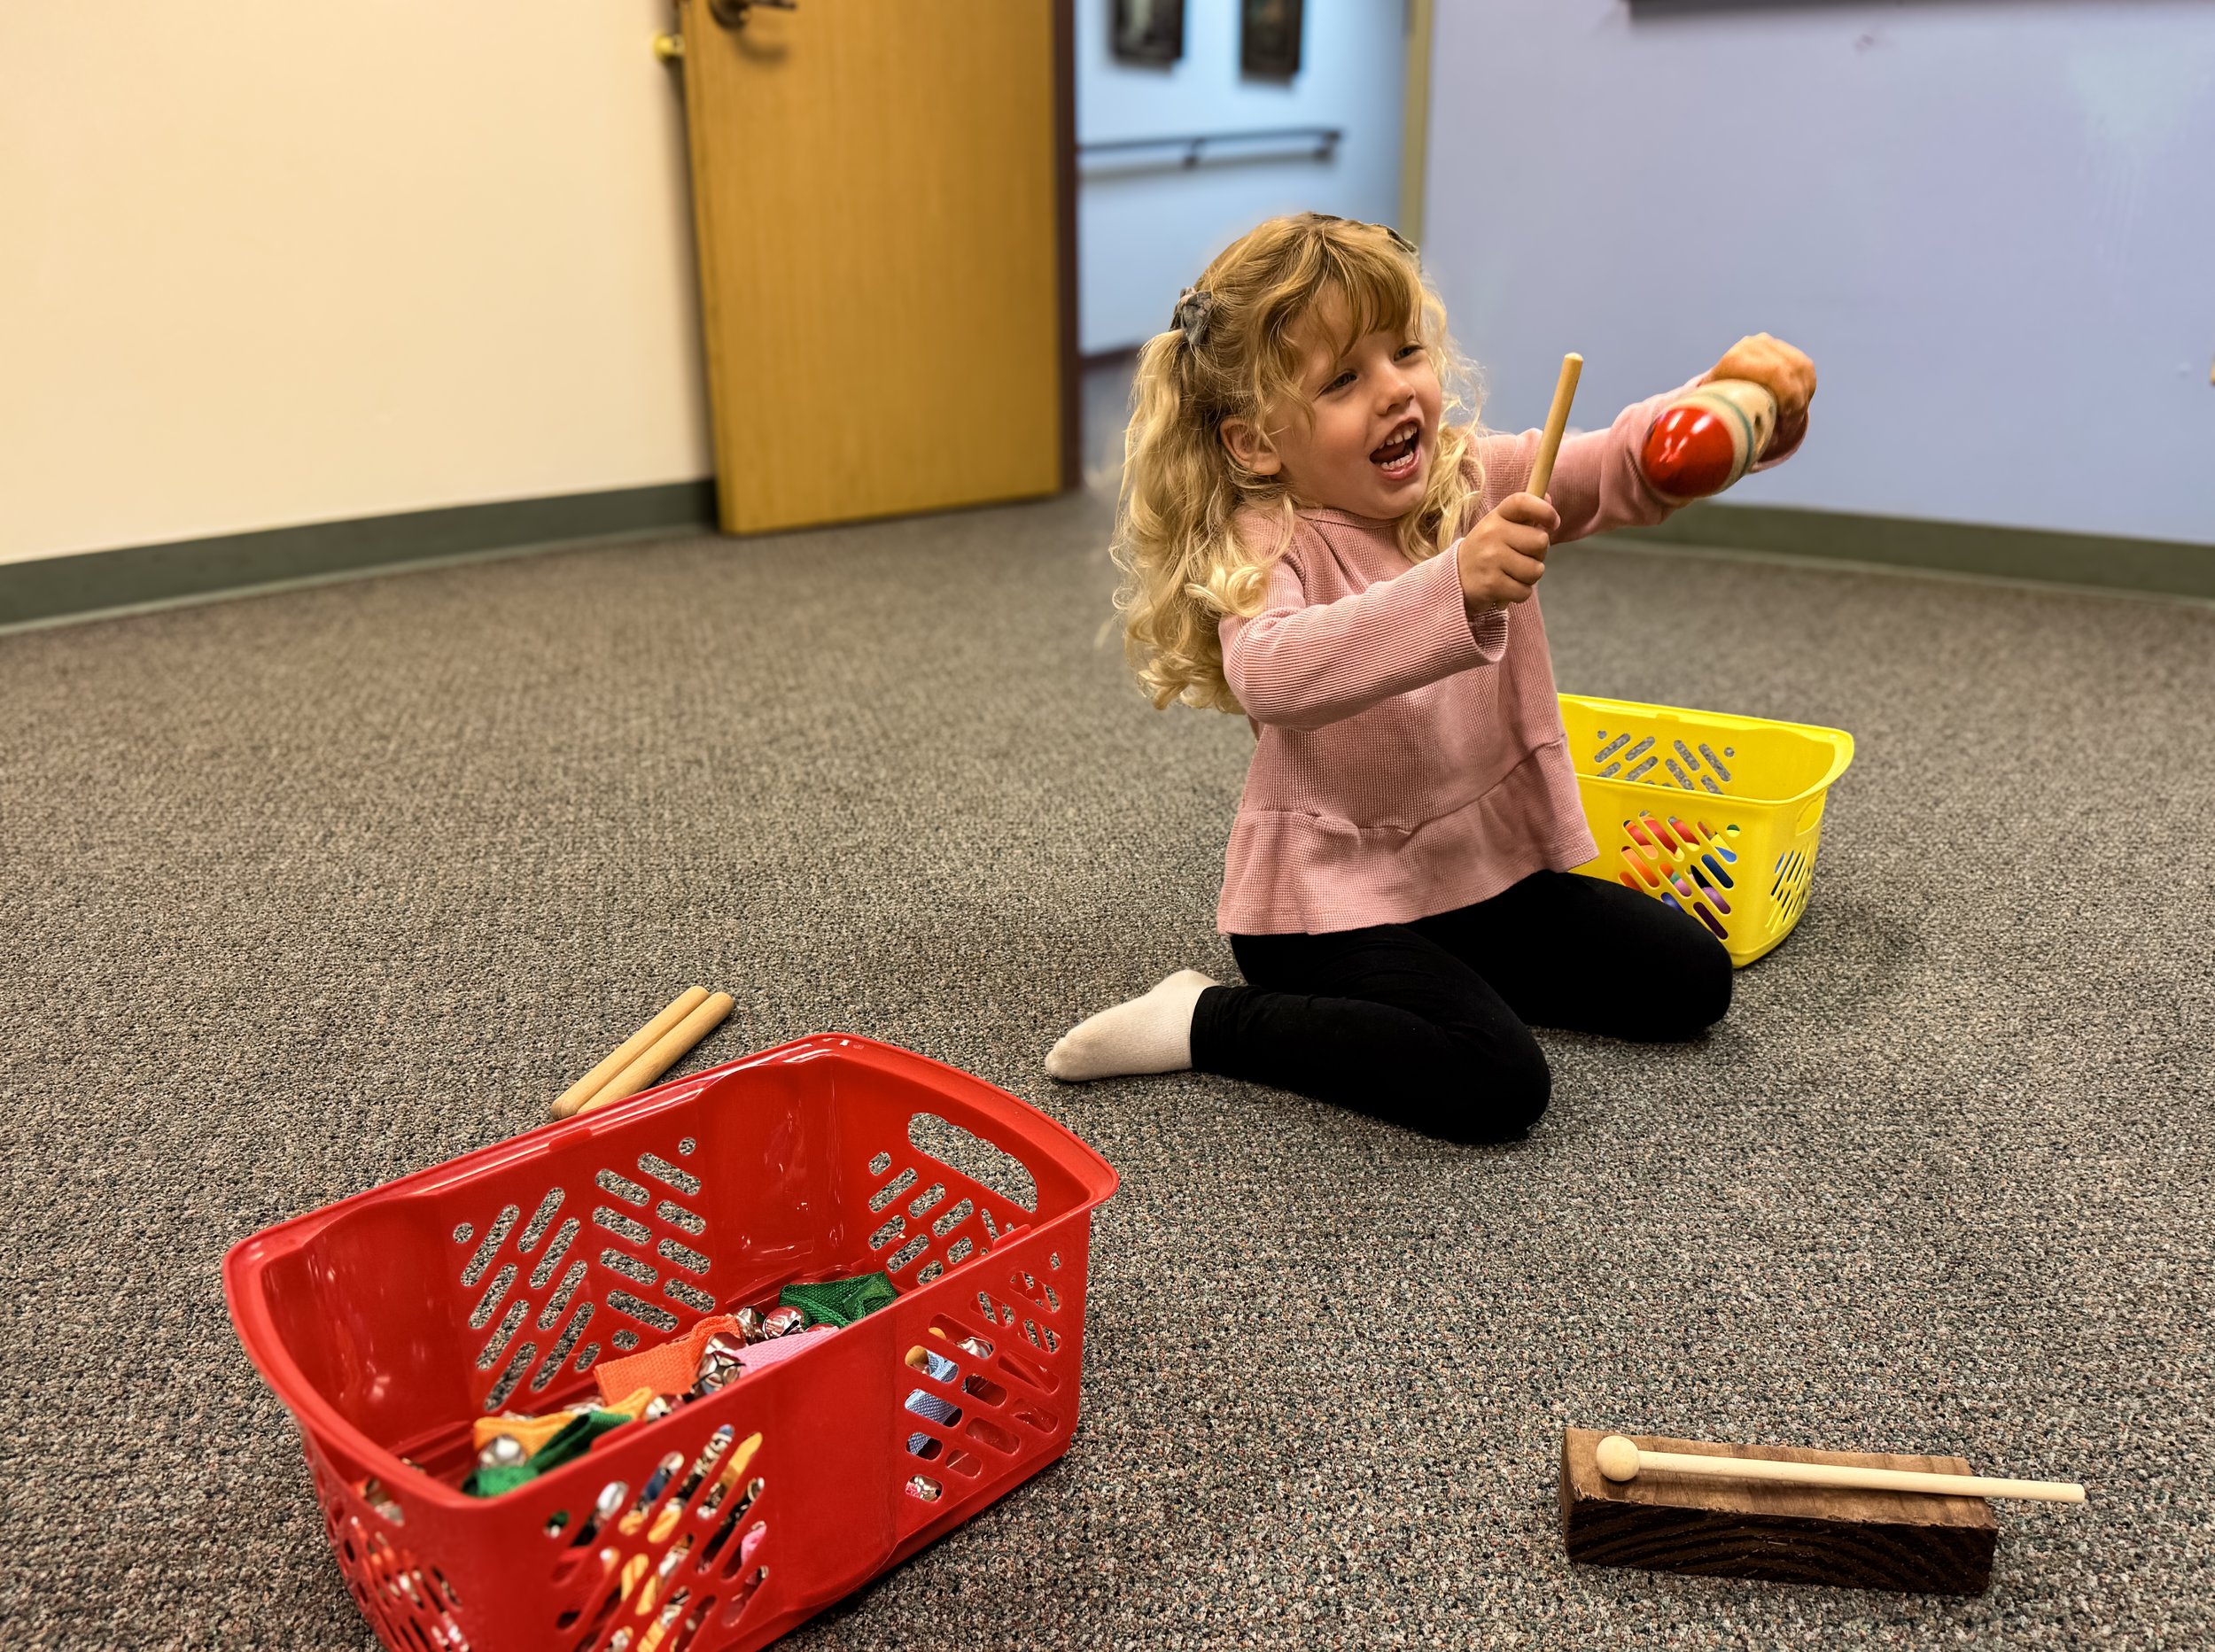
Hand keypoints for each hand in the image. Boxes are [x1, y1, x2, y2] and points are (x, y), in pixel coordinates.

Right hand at [1457, 492, 1558, 607]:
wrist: (1454, 578)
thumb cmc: (1487, 550)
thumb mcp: (1499, 527)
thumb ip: (1525, 513)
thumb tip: (1547, 496)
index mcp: (1496, 516)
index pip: (1522, 502)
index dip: (1544, 510)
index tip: (1553, 523)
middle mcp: (1492, 533)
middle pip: (1540, 541)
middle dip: (1538, 554)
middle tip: (1521, 557)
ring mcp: (1490, 559)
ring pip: (1536, 570)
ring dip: (1529, 577)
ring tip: (1512, 574)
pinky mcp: (1491, 584)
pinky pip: (1525, 591)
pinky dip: (1519, 593)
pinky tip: (1506, 587)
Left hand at [1703, 333, 1815, 429]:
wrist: (1720, 385)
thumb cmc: (1719, 410)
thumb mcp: (1722, 416)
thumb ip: (1737, 423)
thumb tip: (1759, 442)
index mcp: (1735, 359)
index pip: (1774, 372)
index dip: (1787, 400)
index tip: (1783, 427)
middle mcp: (1753, 346)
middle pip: (1790, 371)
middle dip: (1796, 402)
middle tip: (1789, 427)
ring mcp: (1770, 344)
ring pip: (1801, 370)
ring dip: (1802, 398)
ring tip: (1792, 420)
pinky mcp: (1784, 348)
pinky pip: (1806, 369)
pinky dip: (1806, 390)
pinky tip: (1798, 407)